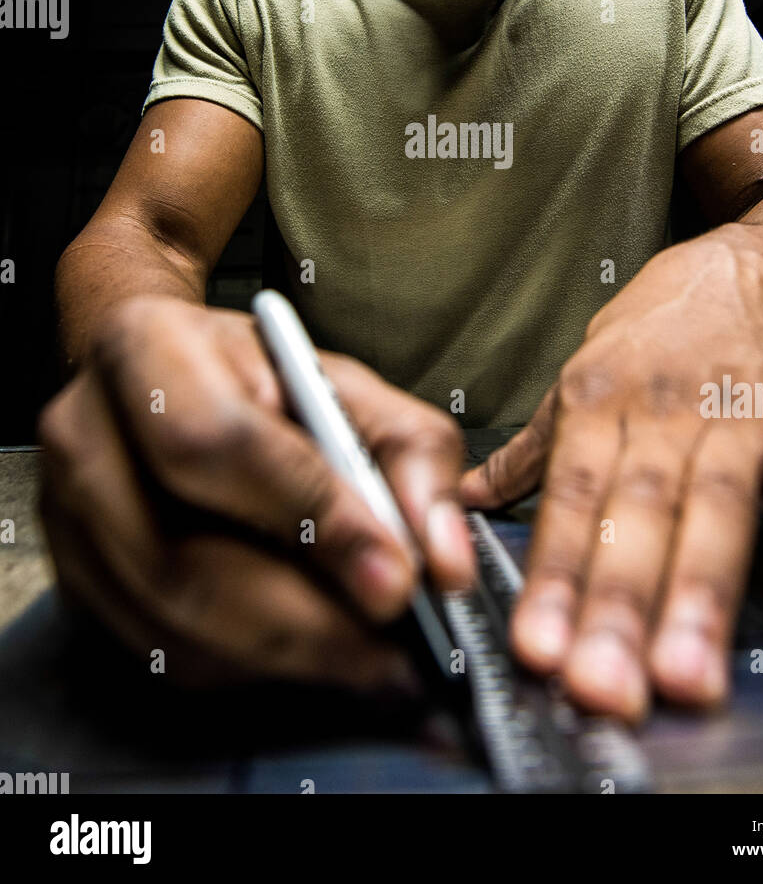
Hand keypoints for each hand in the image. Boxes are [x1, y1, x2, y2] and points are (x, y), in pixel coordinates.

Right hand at [37, 295, 474, 688]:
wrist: (166, 376)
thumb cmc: (258, 377)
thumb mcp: (349, 382)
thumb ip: (411, 453)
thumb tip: (441, 559)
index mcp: (147, 349)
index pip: (219, 444)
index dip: (311, 517)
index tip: (396, 579)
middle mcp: (86, 433)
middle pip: (182, 557)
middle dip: (305, 619)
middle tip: (394, 648)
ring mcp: (66, 515)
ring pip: (172, 623)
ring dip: (283, 657)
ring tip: (370, 660)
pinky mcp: (77, 580)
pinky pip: (163, 654)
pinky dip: (249, 668)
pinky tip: (308, 653)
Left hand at [460, 243, 762, 720]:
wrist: (729, 278)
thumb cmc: (645, 343)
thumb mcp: (575, 385)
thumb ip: (526, 455)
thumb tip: (453, 506)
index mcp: (596, 404)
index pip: (571, 499)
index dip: (554, 575)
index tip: (538, 646)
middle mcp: (660, 414)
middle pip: (637, 513)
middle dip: (617, 602)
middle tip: (600, 682)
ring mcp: (733, 422)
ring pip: (715, 512)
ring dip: (698, 596)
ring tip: (683, 673)